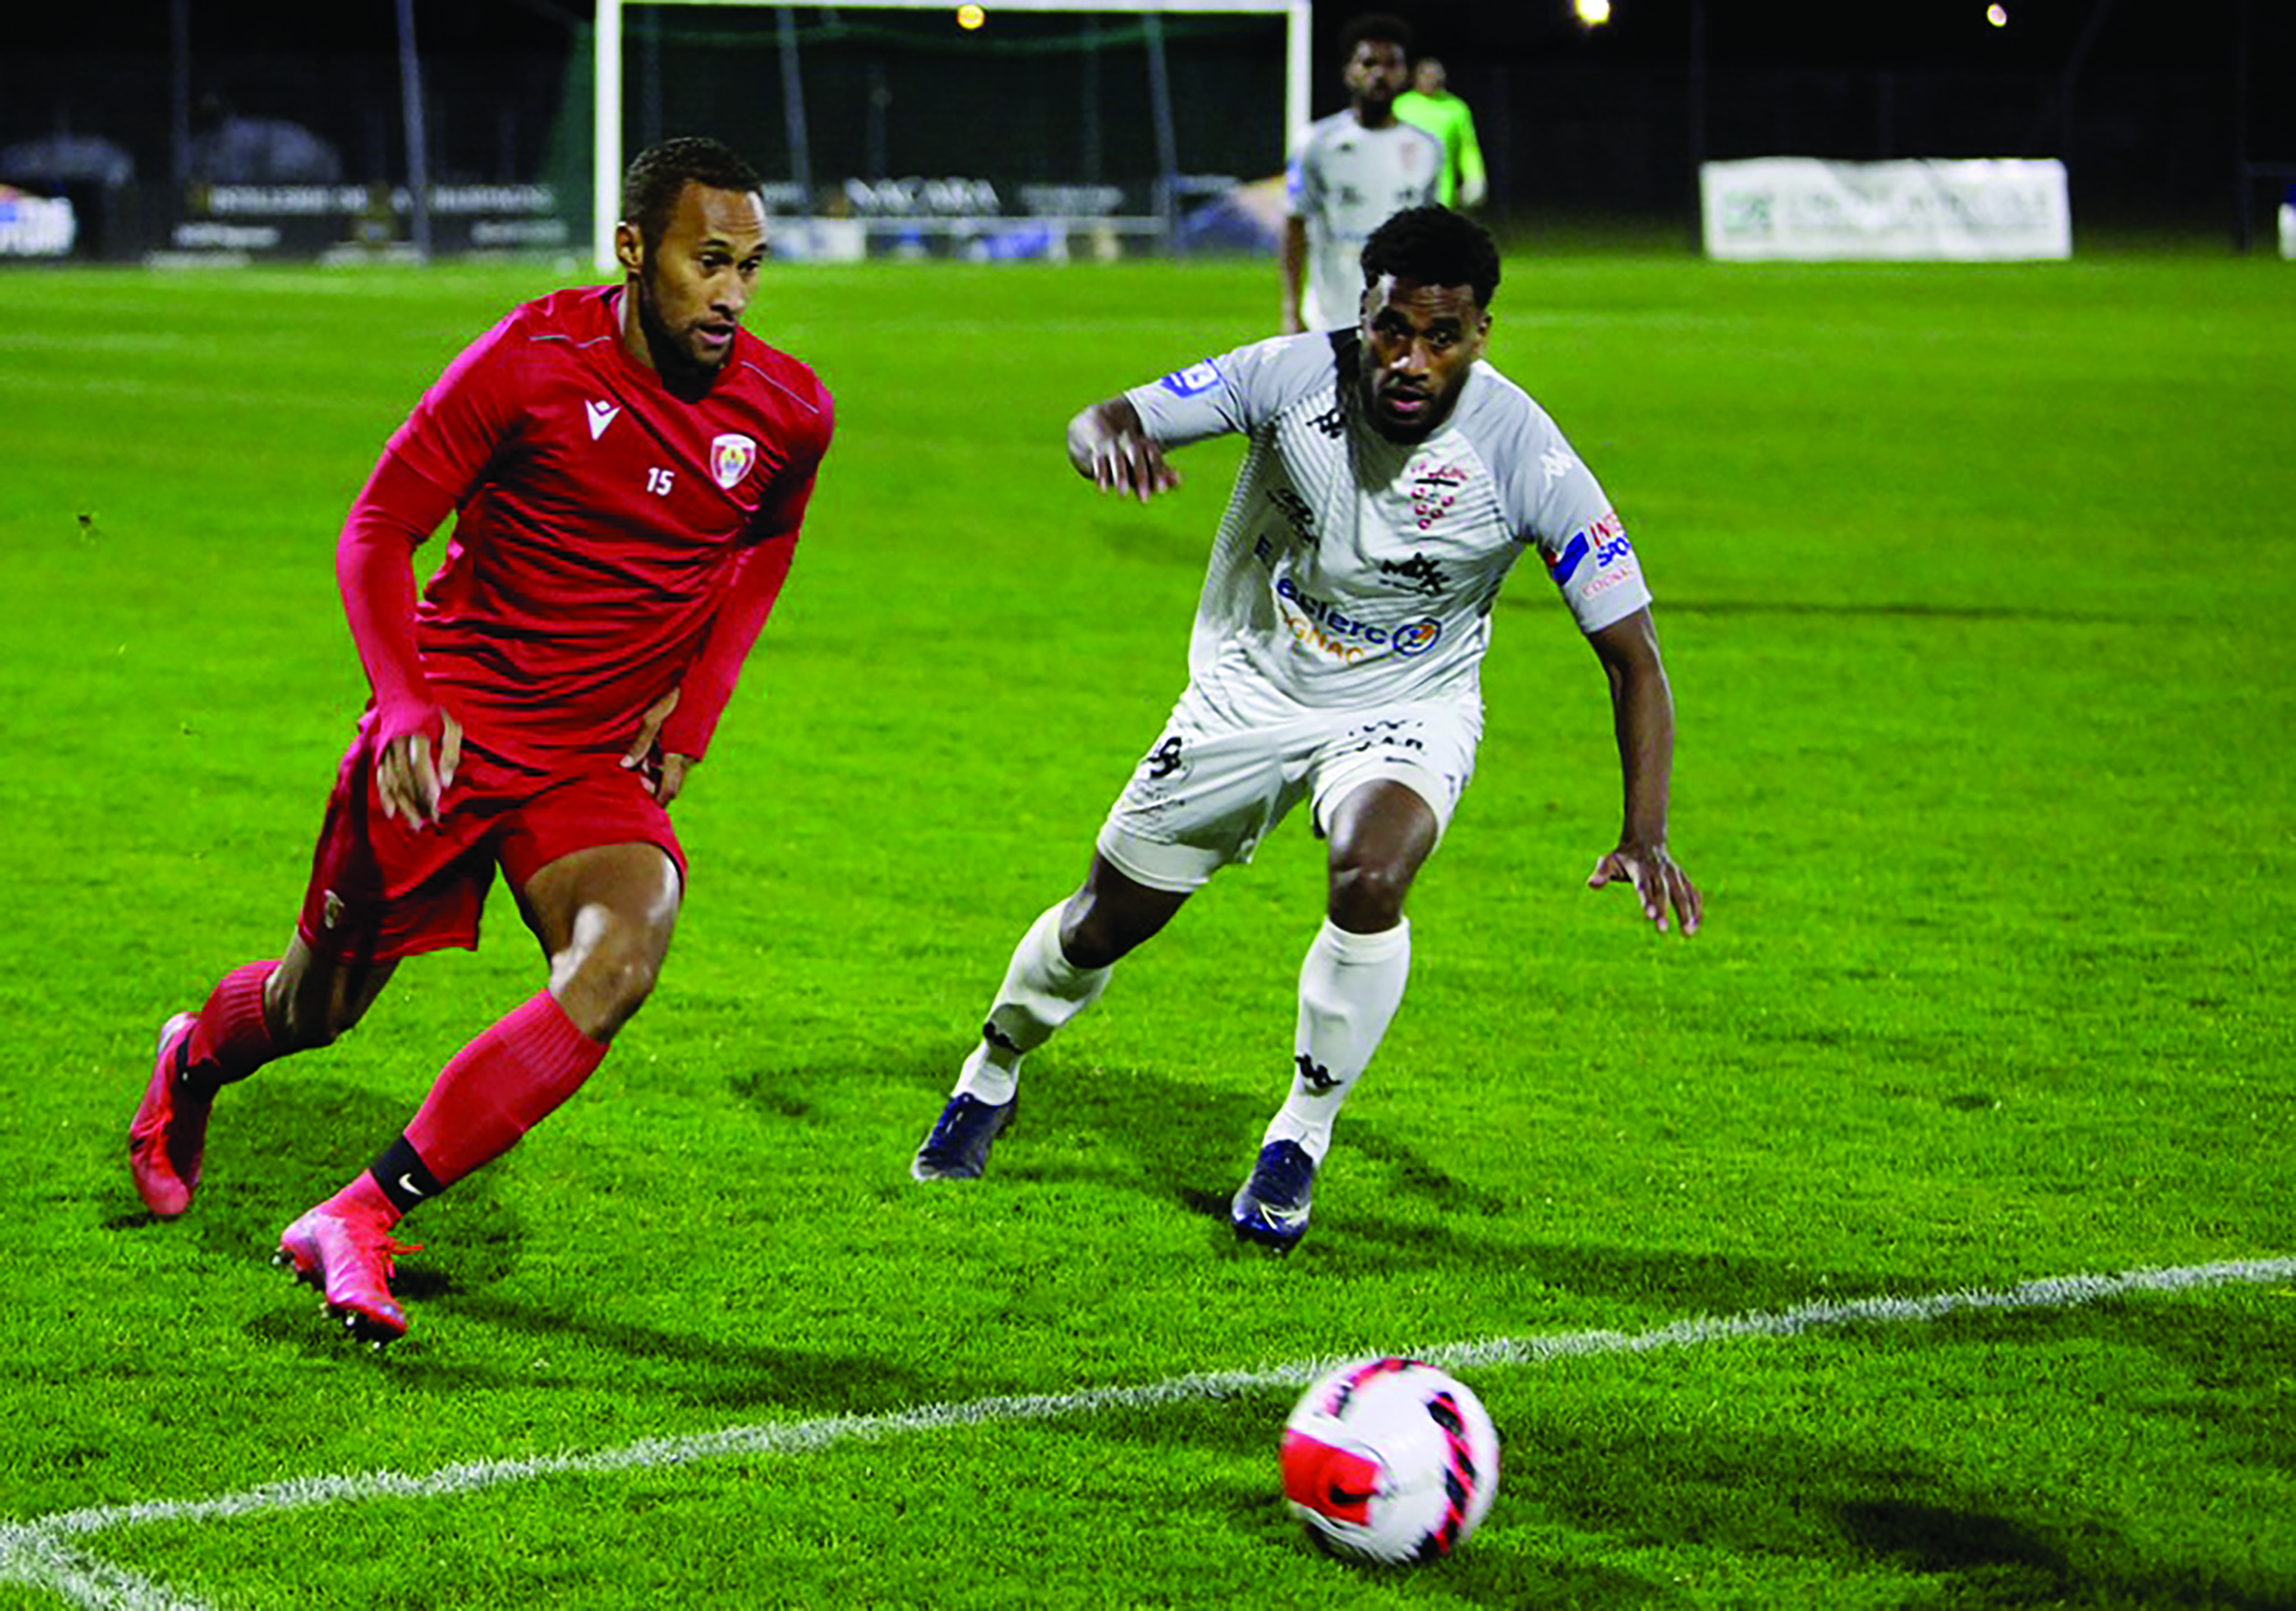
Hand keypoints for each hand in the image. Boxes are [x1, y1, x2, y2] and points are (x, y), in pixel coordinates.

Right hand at [376, 708, 462, 829]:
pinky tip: (392, 813)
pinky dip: (385, 797)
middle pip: (406, 779)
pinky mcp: (379, 756)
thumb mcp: (451, 727)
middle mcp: (397, 744)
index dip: (427, 788)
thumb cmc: (434, 715)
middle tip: (431, 822)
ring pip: (393, 783)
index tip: (437, 806)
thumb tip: (447, 785)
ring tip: (416, 825)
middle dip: (418, 803)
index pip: (420, 767)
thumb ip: (450, 754)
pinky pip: (381, 779)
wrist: (402, 696)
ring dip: (404, 805)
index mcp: (417, 735)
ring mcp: (386, 751)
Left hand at [622, 687, 695, 803]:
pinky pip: (679, 760)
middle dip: (653, 781)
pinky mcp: (696, 744)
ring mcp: (694, 752)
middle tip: (638, 769)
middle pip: (670, 783)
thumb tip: (625, 766)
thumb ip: (640, 746)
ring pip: (673, 771)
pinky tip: (658, 743)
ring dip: (659, 768)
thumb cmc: (676, 701)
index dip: (657, 801)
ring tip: (646, 752)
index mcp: (677, 757)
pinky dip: (666, 759)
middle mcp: (688, 759)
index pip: (668, 791)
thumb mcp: (652, 721)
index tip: (646, 806)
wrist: (705, 685)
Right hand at [1087, 430, 1180, 503]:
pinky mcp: (1097, 451)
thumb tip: (1179, 482)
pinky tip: (1103, 489)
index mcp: (1143, 444)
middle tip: (1145, 501)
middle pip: (1137, 458)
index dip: (1159, 473)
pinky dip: (1101, 475)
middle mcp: (1129, 443)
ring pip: (1117, 461)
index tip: (1162, 490)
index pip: (1154, 456)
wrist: (1101, 426)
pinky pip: (1099, 463)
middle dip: (1141, 478)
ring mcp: (1112, 446)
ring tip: (1124, 495)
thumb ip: (1160, 471)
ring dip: (1120, 477)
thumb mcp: (1144, 457)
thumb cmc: (1129, 450)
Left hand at [1589, 842, 1701, 935]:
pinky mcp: (1682, 878)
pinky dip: (1696, 907)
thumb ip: (1601, 873)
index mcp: (1640, 868)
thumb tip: (1591, 884)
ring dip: (1686, 912)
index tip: (1649, 916)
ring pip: (1682, 893)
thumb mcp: (1608, 861)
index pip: (1643, 885)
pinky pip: (1692, 892)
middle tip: (1661, 930)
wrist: (1645, 840)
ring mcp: (1673, 874)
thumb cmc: (1623, 857)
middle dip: (1663, 910)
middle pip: (1663, 892)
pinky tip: (1696, 924)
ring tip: (1688, 932)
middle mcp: (1659, 871)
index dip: (1647, 900)